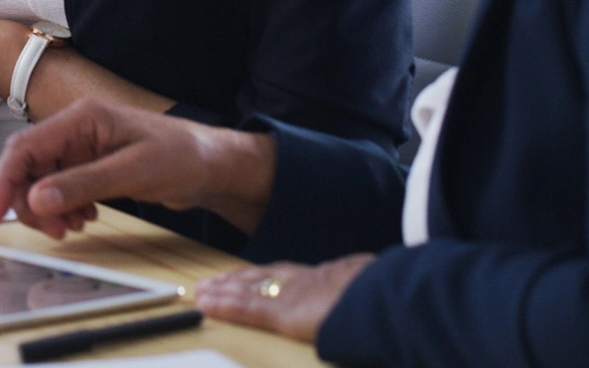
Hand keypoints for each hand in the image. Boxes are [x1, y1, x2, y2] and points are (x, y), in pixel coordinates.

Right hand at [0, 98, 276, 236]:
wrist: (213, 164)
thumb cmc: (182, 156)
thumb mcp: (133, 171)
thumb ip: (83, 184)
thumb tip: (36, 200)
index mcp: (81, 116)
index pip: (24, 147)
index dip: (4, 181)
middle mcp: (76, 128)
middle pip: (27, 165)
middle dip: (29, 201)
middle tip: (52, 232)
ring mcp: (82, 147)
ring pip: (41, 180)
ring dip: (47, 208)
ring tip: (73, 228)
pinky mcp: (91, 165)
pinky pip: (60, 187)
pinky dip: (63, 207)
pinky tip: (83, 219)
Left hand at [195, 254, 374, 343]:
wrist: (384, 298)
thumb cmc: (386, 297)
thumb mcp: (371, 290)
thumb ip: (359, 294)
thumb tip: (369, 297)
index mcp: (324, 277)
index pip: (284, 274)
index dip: (260, 274)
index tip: (243, 275)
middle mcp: (302, 281)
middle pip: (260, 277)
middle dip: (233, 280)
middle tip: (210, 282)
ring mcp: (290, 295)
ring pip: (247, 290)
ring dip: (222, 291)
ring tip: (202, 292)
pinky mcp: (282, 313)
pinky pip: (247, 310)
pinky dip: (224, 307)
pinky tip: (207, 305)